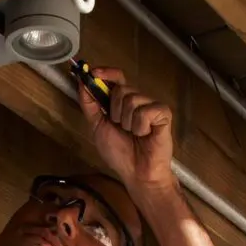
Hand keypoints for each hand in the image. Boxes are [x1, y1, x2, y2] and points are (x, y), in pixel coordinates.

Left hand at [78, 67, 174, 192]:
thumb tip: (81, 81)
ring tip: (134, 134)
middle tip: (121, 128)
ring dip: (127, 122)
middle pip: (122, 88)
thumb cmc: (120, 154)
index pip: (116, 78)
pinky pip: (145, 111)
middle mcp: (137, 101)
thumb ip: (89, 104)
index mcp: (122, 102)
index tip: (93, 72)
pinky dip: (140, 127)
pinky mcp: (163, 113)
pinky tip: (145, 135)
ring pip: (132, 99)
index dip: (106, 73)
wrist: (137, 174)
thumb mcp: (97, 127)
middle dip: (115, 111)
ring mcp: (151, 106)